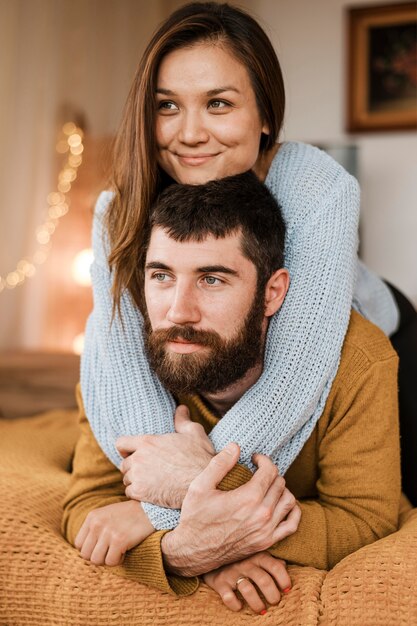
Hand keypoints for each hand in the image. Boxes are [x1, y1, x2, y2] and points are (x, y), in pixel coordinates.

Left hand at [74, 500, 153, 565]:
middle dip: (98, 556)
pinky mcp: (119, 540)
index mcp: (92, 517)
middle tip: (110, 551)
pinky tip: (124, 552)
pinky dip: (118, 561)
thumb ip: (94, 529)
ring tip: (117, 551)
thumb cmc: (128, 515)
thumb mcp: (106, 515)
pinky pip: (111, 562)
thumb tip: (84, 551)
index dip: (90, 549)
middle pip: (86, 554)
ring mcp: (108, 532)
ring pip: (96, 560)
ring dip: (107, 560)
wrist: (150, 510)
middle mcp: (97, 524)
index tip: (102, 547)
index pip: (79, 544)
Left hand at [116, 405, 214, 507]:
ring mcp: (138, 476)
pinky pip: (129, 492)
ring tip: (150, 482)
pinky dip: (138, 494)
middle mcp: (139, 458)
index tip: (130, 453)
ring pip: (127, 479)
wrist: (202, 482)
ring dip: (135, 481)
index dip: (125, 449)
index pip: (121, 443)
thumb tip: (181, 408)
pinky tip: (150, 493)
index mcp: (148, 442)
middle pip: (124, 464)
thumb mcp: (194, 433)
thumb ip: (183, 420)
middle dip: (133, 467)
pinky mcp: (140, 492)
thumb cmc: (200, 457)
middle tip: (146, 471)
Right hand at [161, 443, 300, 575]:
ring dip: (281, 489)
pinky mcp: (266, 543)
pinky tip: (281, 504)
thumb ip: (220, 463)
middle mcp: (262, 514)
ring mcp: (266, 530)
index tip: (254, 459)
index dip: (263, 460)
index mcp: (248, 498)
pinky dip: (292, 511)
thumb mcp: (200, 486)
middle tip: (258, 471)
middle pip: (280, 483)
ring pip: (289, 501)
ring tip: (268, 486)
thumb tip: (236, 446)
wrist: (193, 551)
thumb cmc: (195, 517)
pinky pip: (292, 525)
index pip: (269, 470)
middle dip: (270, 472)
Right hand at [203, 552, 290, 613]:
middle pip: (264, 580)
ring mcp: (232, 573)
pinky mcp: (220, 583)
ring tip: (261, 610)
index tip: (287, 590)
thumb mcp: (257, 557)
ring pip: (247, 589)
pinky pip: (228, 597)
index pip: (275, 567)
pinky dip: (235, 604)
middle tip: (275, 602)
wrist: (214, 557)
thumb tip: (284, 565)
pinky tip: (239, 607)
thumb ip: (271, 561)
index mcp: (258, 557)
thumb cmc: (243, 560)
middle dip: (273, 595)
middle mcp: (246, 564)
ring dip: (257, 603)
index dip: (284, 579)